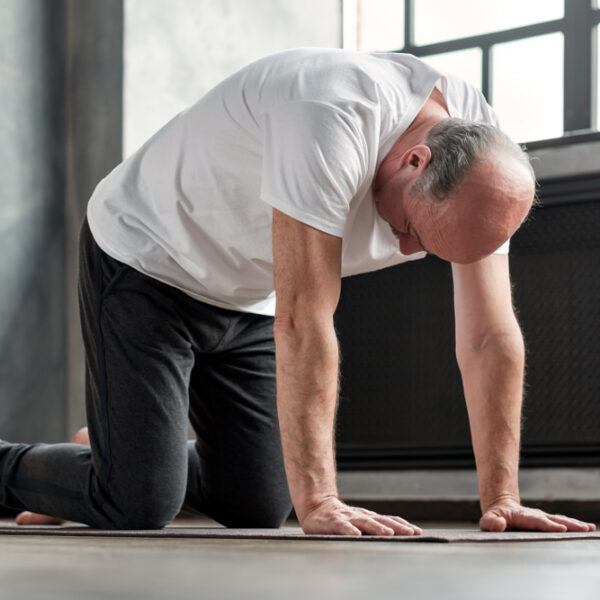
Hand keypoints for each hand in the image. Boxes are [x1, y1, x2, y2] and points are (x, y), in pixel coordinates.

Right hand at [300, 497, 422, 535]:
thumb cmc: (341, 519)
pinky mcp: (334, 521)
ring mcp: (348, 518)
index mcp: (369, 517)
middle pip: (381, 521)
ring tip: (388, 533)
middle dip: (397, 527)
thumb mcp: (360, 523)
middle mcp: (361, 516)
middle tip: (411, 533)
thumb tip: (396, 535)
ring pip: (365, 522)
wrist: (316, 507)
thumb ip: (374, 528)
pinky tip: (356, 535)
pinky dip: (349, 530)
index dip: (403, 525)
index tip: (418, 532)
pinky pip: (342, 526)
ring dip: (377, 528)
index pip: (389, 520)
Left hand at [480, 498, 595, 532]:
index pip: (537, 521)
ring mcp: (542, 518)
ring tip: (589, 529)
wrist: (501, 508)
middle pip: (553, 520)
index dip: (548, 525)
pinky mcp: (547, 521)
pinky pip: (562, 523)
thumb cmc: (494, 518)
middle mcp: (535, 515)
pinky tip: (587, 529)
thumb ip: (491, 522)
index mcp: (522, 517)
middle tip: (583, 529)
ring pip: (560, 520)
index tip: (561, 529)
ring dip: (574, 525)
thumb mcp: (487, 520)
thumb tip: (499, 523)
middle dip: (568, 525)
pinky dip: (574, 526)